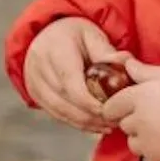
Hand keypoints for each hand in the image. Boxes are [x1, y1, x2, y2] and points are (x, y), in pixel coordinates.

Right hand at [23, 17, 122, 132]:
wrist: (47, 35)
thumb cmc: (73, 35)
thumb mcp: (91, 35)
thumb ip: (106, 52)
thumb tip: (126, 63)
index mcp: (55, 48)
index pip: (70, 81)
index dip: (89, 101)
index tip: (109, 110)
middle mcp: (39, 66)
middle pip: (65, 100)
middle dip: (91, 115)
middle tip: (115, 120)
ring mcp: (34, 82)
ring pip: (60, 111)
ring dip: (85, 122)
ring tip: (107, 125)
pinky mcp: (35, 94)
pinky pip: (56, 114)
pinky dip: (76, 122)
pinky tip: (94, 125)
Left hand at [102, 58, 159, 160]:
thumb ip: (146, 72)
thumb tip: (126, 65)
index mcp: (138, 98)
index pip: (111, 107)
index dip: (120, 107)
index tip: (131, 107)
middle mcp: (137, 122)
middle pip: (125, 125)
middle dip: (136, 123)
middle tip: (158, 118)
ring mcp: (147, 146)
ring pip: (135, 145)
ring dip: (145, 141)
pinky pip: (151, 160)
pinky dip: (159, 155)